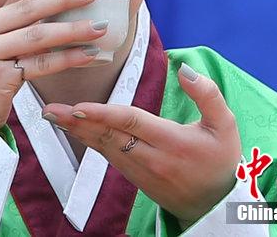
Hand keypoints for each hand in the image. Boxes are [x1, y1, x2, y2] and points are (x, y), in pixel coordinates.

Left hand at [43, 65, 241, 228]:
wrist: (216, 208)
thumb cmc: (221, 161)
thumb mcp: (225, 126)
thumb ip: (207, 94)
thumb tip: (184, 68)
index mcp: (174, 143)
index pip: (133, 124)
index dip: (104, 114)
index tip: (80, 107)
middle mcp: (152, 158)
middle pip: (110, 137)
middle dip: (78, 123)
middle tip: (51, 110)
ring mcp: (140, 170)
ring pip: (104, 148)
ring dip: (77, 131)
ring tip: (53, 116)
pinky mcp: (133, 176)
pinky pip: (107, 156)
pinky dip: (87, 141)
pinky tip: (71, 129)